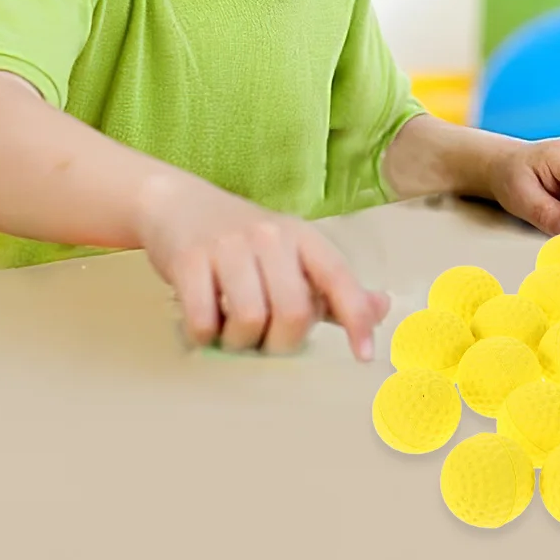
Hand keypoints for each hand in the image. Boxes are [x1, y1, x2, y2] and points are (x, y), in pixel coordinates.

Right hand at [133, 174, 388, 356]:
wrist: (178, 203)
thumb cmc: (243, 241)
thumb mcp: (293, 254)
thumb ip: (333, 288)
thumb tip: (381, 308)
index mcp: (303, 237)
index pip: (338, 277)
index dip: (355, 318)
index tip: (363, 355)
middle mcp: (270, 236)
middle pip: (293, 312)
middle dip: (282, 342)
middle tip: (266, 340)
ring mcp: (227, 246)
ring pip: (249, 318)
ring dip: (240, 341)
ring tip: (232, 331)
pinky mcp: (188, 259)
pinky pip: (203, 319)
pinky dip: (205, 336)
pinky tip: (204, 326)